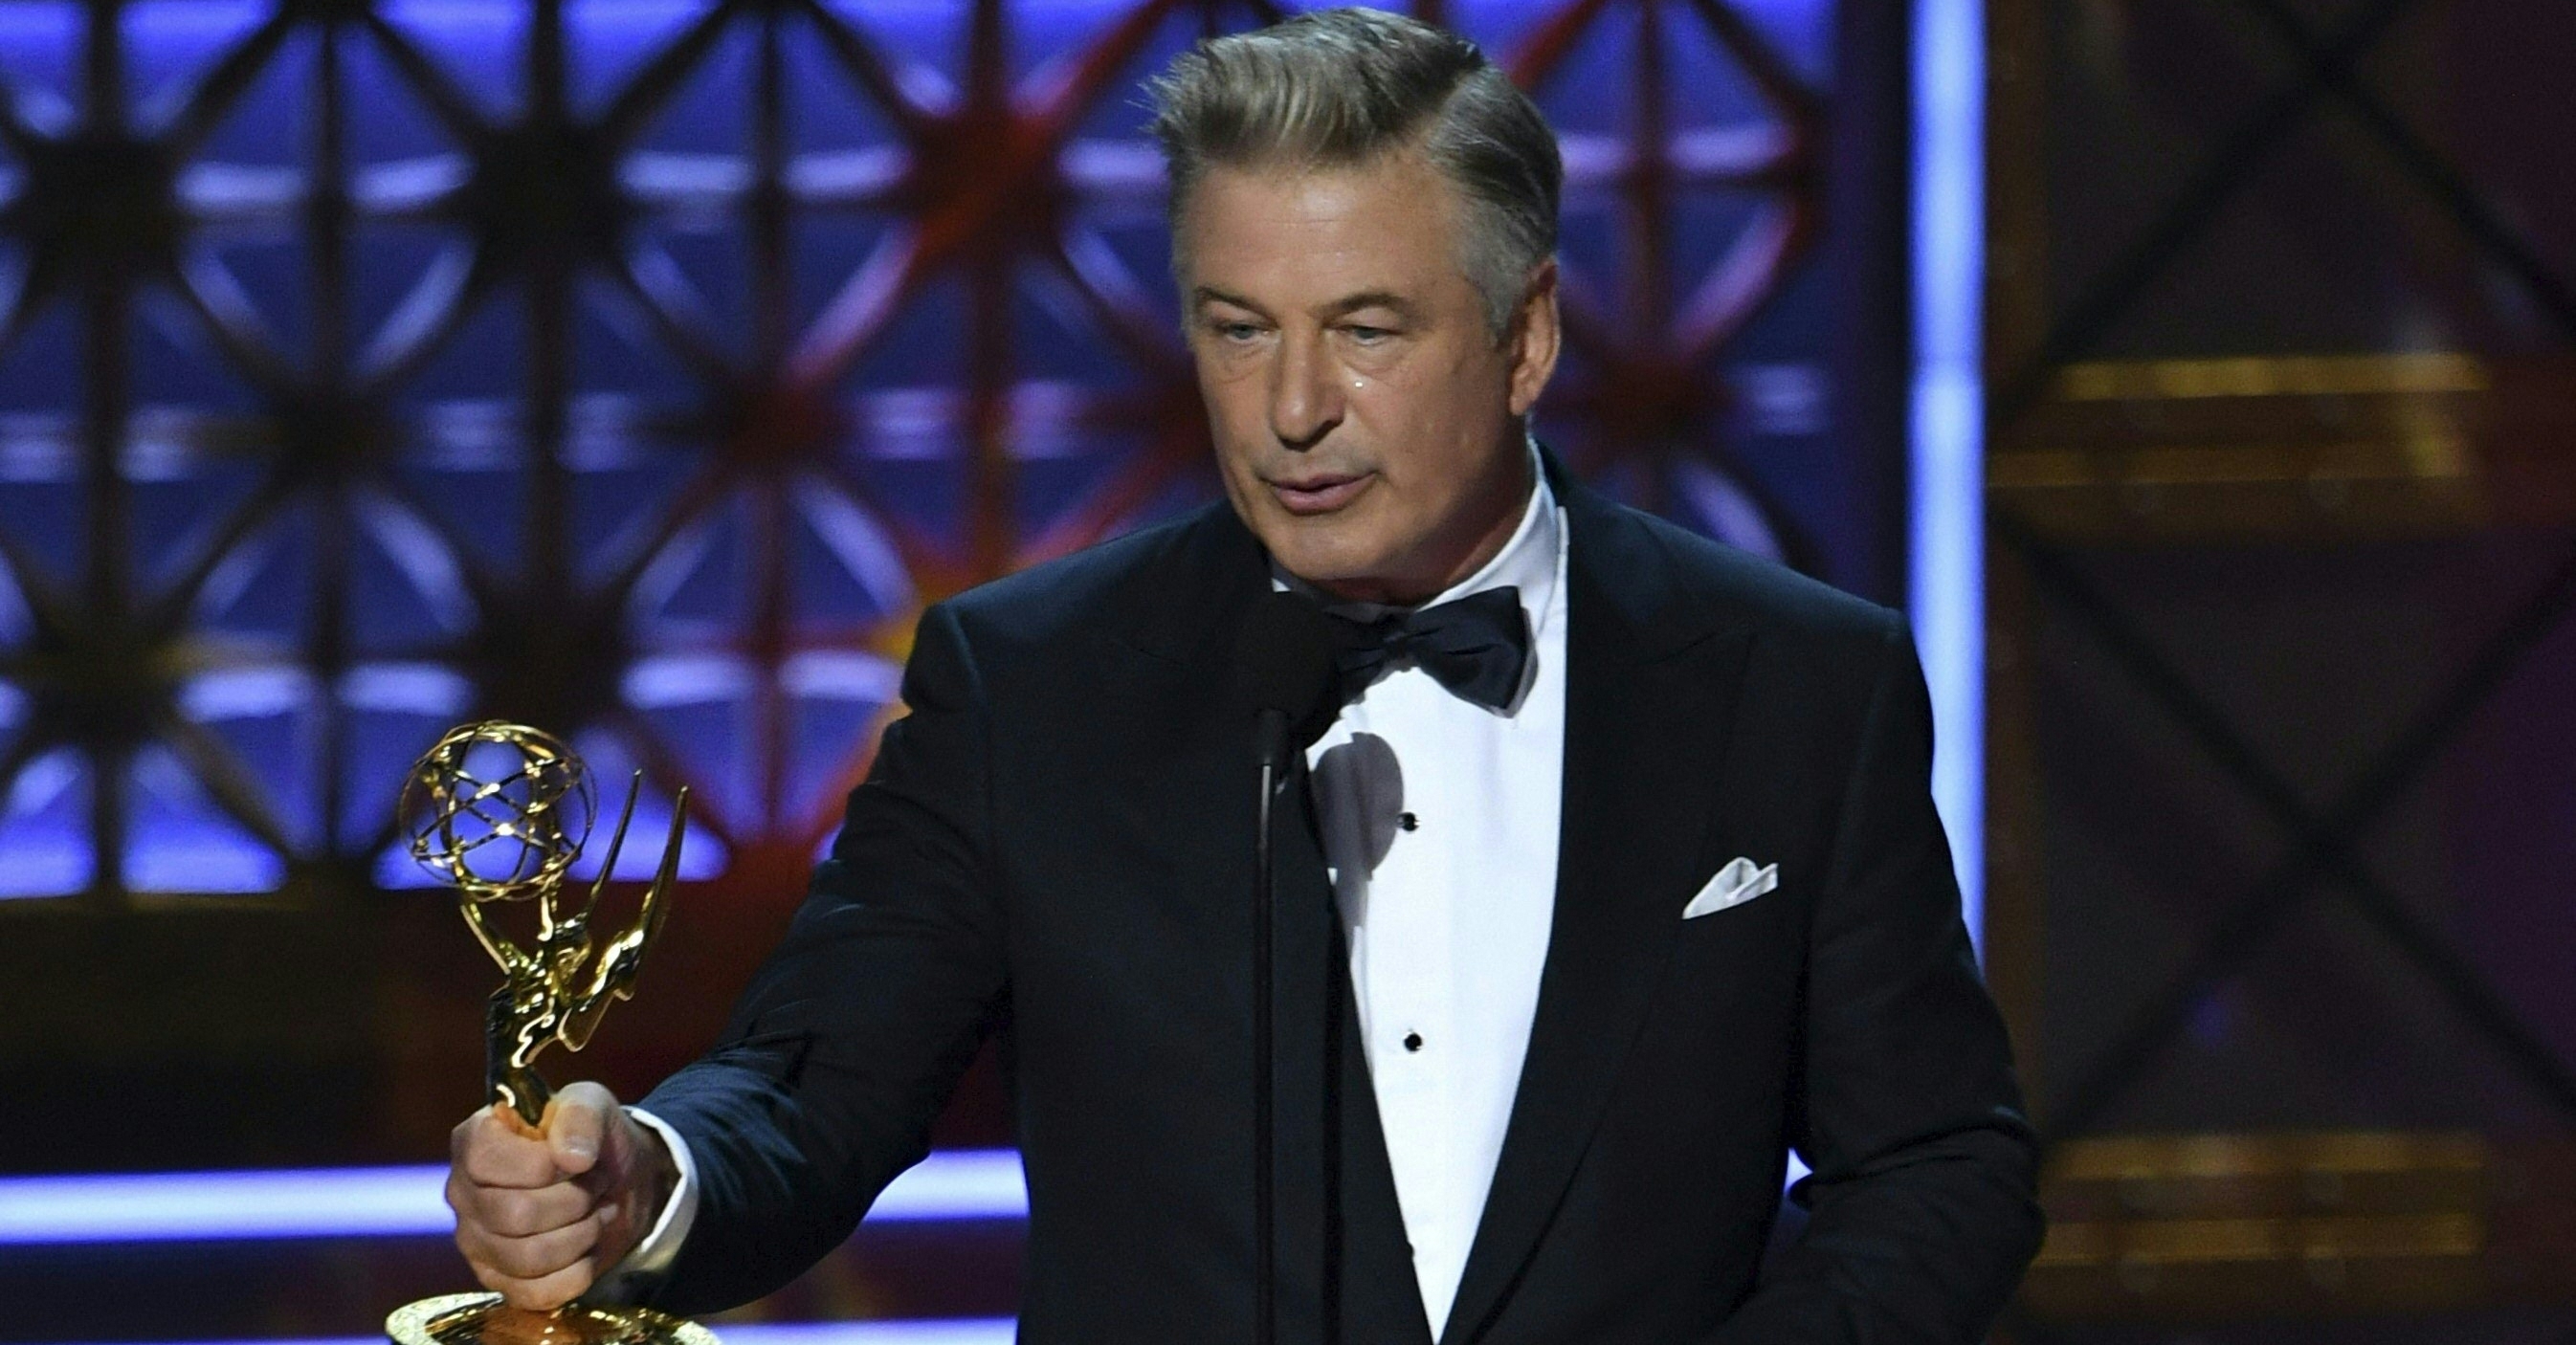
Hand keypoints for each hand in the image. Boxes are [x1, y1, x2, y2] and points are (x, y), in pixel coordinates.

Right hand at [445, 1082, 676, 1310]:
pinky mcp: (499, 1281)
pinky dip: (577, 1272)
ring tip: (593, 1212)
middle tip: (596, 1184)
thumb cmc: (590, 1139)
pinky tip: (586, 1248)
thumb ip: (581, 1116)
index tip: (576, 1158)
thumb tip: (571, 1157)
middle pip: (514, 1215)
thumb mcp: (592, 1106)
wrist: (617, 1183)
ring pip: (528, 1258)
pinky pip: (535, 1294)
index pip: (486, 1161)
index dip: (541, 1165)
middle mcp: (463, 1194)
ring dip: (581, 1234)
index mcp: (472, 1141)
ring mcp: (475, 1243)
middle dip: (574, 1200)